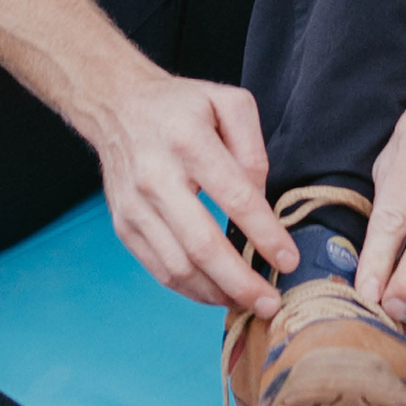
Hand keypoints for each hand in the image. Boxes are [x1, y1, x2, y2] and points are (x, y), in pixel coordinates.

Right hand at [91, 69, 296, 315]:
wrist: (116, 106)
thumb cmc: (179, 106)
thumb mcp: (227, 102)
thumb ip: (252, 148)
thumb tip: (261, 199)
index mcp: (187, 141)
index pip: (234, 198)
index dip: (265, 235)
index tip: (288, 260)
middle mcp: (156, 177)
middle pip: (202, 246)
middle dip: (241, 282)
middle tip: (271, 303)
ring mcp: (135, 206)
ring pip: (178, 267)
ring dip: (217, 293)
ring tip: (248, 303)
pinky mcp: (124, 225)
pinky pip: (160, 269)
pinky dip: (191, 289)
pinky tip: (217, 292)